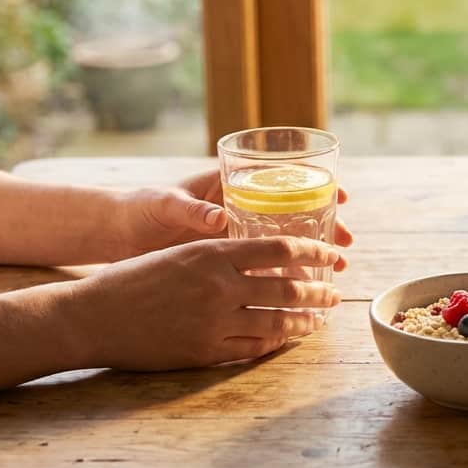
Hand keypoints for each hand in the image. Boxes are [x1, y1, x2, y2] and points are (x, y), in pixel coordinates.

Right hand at [66, 237, 344, 370]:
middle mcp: (220, 286)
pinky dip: (275, 344)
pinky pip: (254, 348)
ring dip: (304, 321)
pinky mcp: (205, 352)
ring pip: (277, 322)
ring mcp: (214, 321)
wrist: (93, 316)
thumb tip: (265, 256)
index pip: (280, 247)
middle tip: (334, 292)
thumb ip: (222, 254)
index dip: (313, 251)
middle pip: (287, 287)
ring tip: (318, 319)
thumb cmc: (134, 278)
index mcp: (214, 253)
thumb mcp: (181, 252)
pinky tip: (286, 340)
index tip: (331, 254)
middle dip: (318, 291)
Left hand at [114, 168, 354, 258]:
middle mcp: (242, 207)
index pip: (285, 179)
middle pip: (296, 212)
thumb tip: (218, 218)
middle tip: (347, 240)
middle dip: (325, 226)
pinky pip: (268, 266)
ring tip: (336, 269)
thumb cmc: (142, 209)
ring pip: (287, 242)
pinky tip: (306, 288)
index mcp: (232, 185)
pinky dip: (288, 274)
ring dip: (313, 254)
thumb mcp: (164, 205)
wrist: (119, 236)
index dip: (316, 185)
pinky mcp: (231, 261)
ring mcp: (239, 235)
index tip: (340, 195)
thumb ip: (190, 210)